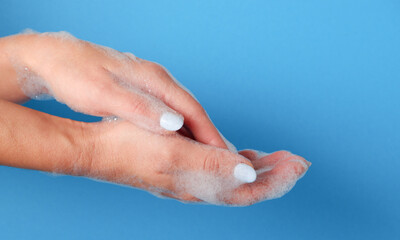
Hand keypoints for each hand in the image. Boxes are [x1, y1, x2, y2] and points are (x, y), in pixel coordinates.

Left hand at [2, 31, 227, 147]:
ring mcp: (149, 82)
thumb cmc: (75, 75)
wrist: (53, 58)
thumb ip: (140, 108)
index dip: (209, 133)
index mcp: (154, 80)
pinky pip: (169, 111)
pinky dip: (179, 127)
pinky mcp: (140, 88)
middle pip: (192, 110)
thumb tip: (175, 122)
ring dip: (195, 132)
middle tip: (223, 159)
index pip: (192, 110)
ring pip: (182, 111)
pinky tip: (178, 139)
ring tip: (205, 154)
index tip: (223, 155)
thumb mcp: (104, 95)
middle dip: (208, 135)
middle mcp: (157, 79)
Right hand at [65, 119, 310, 205]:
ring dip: (261, 170)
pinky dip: (239, 162)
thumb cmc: (133, 149)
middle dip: (275, 176)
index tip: (298, 165)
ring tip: (281, 158)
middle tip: (298, 161)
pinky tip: (245, 155)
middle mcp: (200, 187)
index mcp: (201, 185)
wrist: (100, 150)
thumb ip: (213, 166)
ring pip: (236, 179)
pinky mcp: (184, 166)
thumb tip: (250, 176)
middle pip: (247, 188)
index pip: (249, 191)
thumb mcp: (175, 155)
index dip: (276, 181)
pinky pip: (221, 169)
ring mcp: (192, 178)